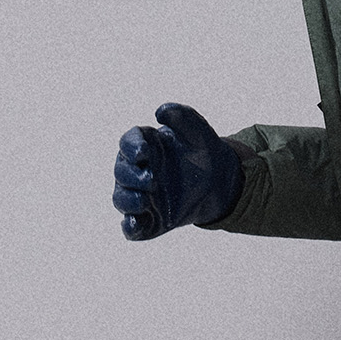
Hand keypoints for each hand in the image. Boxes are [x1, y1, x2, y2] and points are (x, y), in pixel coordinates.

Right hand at [113, 103, 243, 239]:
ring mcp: (140, 195)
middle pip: (121, 172)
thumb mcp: (198, 131)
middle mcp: (136, 170)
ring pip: (121, 199)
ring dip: (129, 201)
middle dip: (132, 177)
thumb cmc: (202, 150)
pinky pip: (132, 226)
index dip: (131, 148)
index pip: (128, 143)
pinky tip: (134, 226)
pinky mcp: (148, 218)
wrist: (219, 181)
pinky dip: (130, 227)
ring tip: (145, 201)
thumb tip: (160, 112)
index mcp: (144, 146)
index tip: (144, 153)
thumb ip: (182, 117)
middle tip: (153, 180)